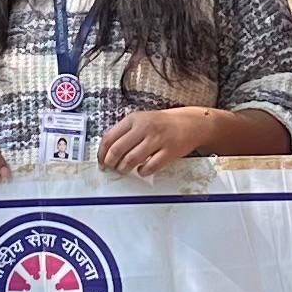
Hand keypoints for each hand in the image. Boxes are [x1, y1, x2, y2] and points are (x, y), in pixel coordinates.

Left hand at [100, 107, 214, 176]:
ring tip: (124, 170)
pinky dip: (142, 172)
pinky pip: (150, 167)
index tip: (101, 161)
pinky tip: (141, 170)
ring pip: (132, 159)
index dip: (102, 153)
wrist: (189, 124)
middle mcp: (145, 128)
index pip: (109, 137)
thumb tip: (106, 150)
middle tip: (111, 168)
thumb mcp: (140, 120)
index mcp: (134, 119)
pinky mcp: (169, 152)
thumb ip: (124, 132)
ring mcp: (157, 139)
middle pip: (118, 150)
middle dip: (111, 163)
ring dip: (124, 169)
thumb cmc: (161, 124)